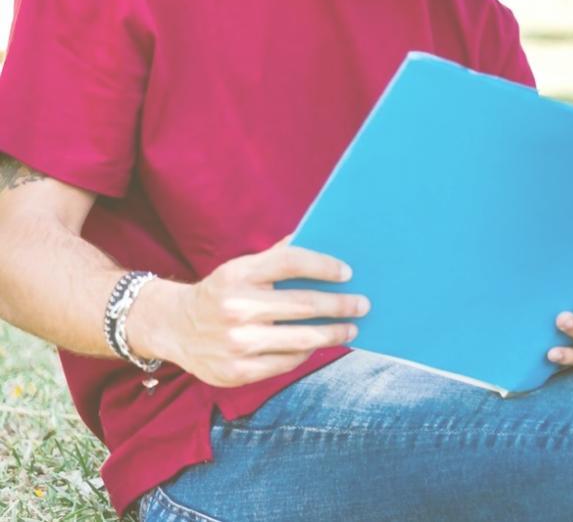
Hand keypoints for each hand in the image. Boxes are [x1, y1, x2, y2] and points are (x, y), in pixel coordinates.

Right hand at [128, 238, 367, 388]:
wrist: (172, 326)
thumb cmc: (220, 292)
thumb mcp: (240, 267)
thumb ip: (277, 257)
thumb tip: (322, 239)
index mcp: (238, 274)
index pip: (291, 262)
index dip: (324, 266)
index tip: (348, 273)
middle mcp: (236, 307)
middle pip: (304, 305)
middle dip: (340, 306)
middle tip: (363, 305)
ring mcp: (235, 342)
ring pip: (300, 339)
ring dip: (333, 334)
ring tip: (351, 329)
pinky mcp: (236, 371)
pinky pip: (285, 362)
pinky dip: (305, 353)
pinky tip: (317, 346)